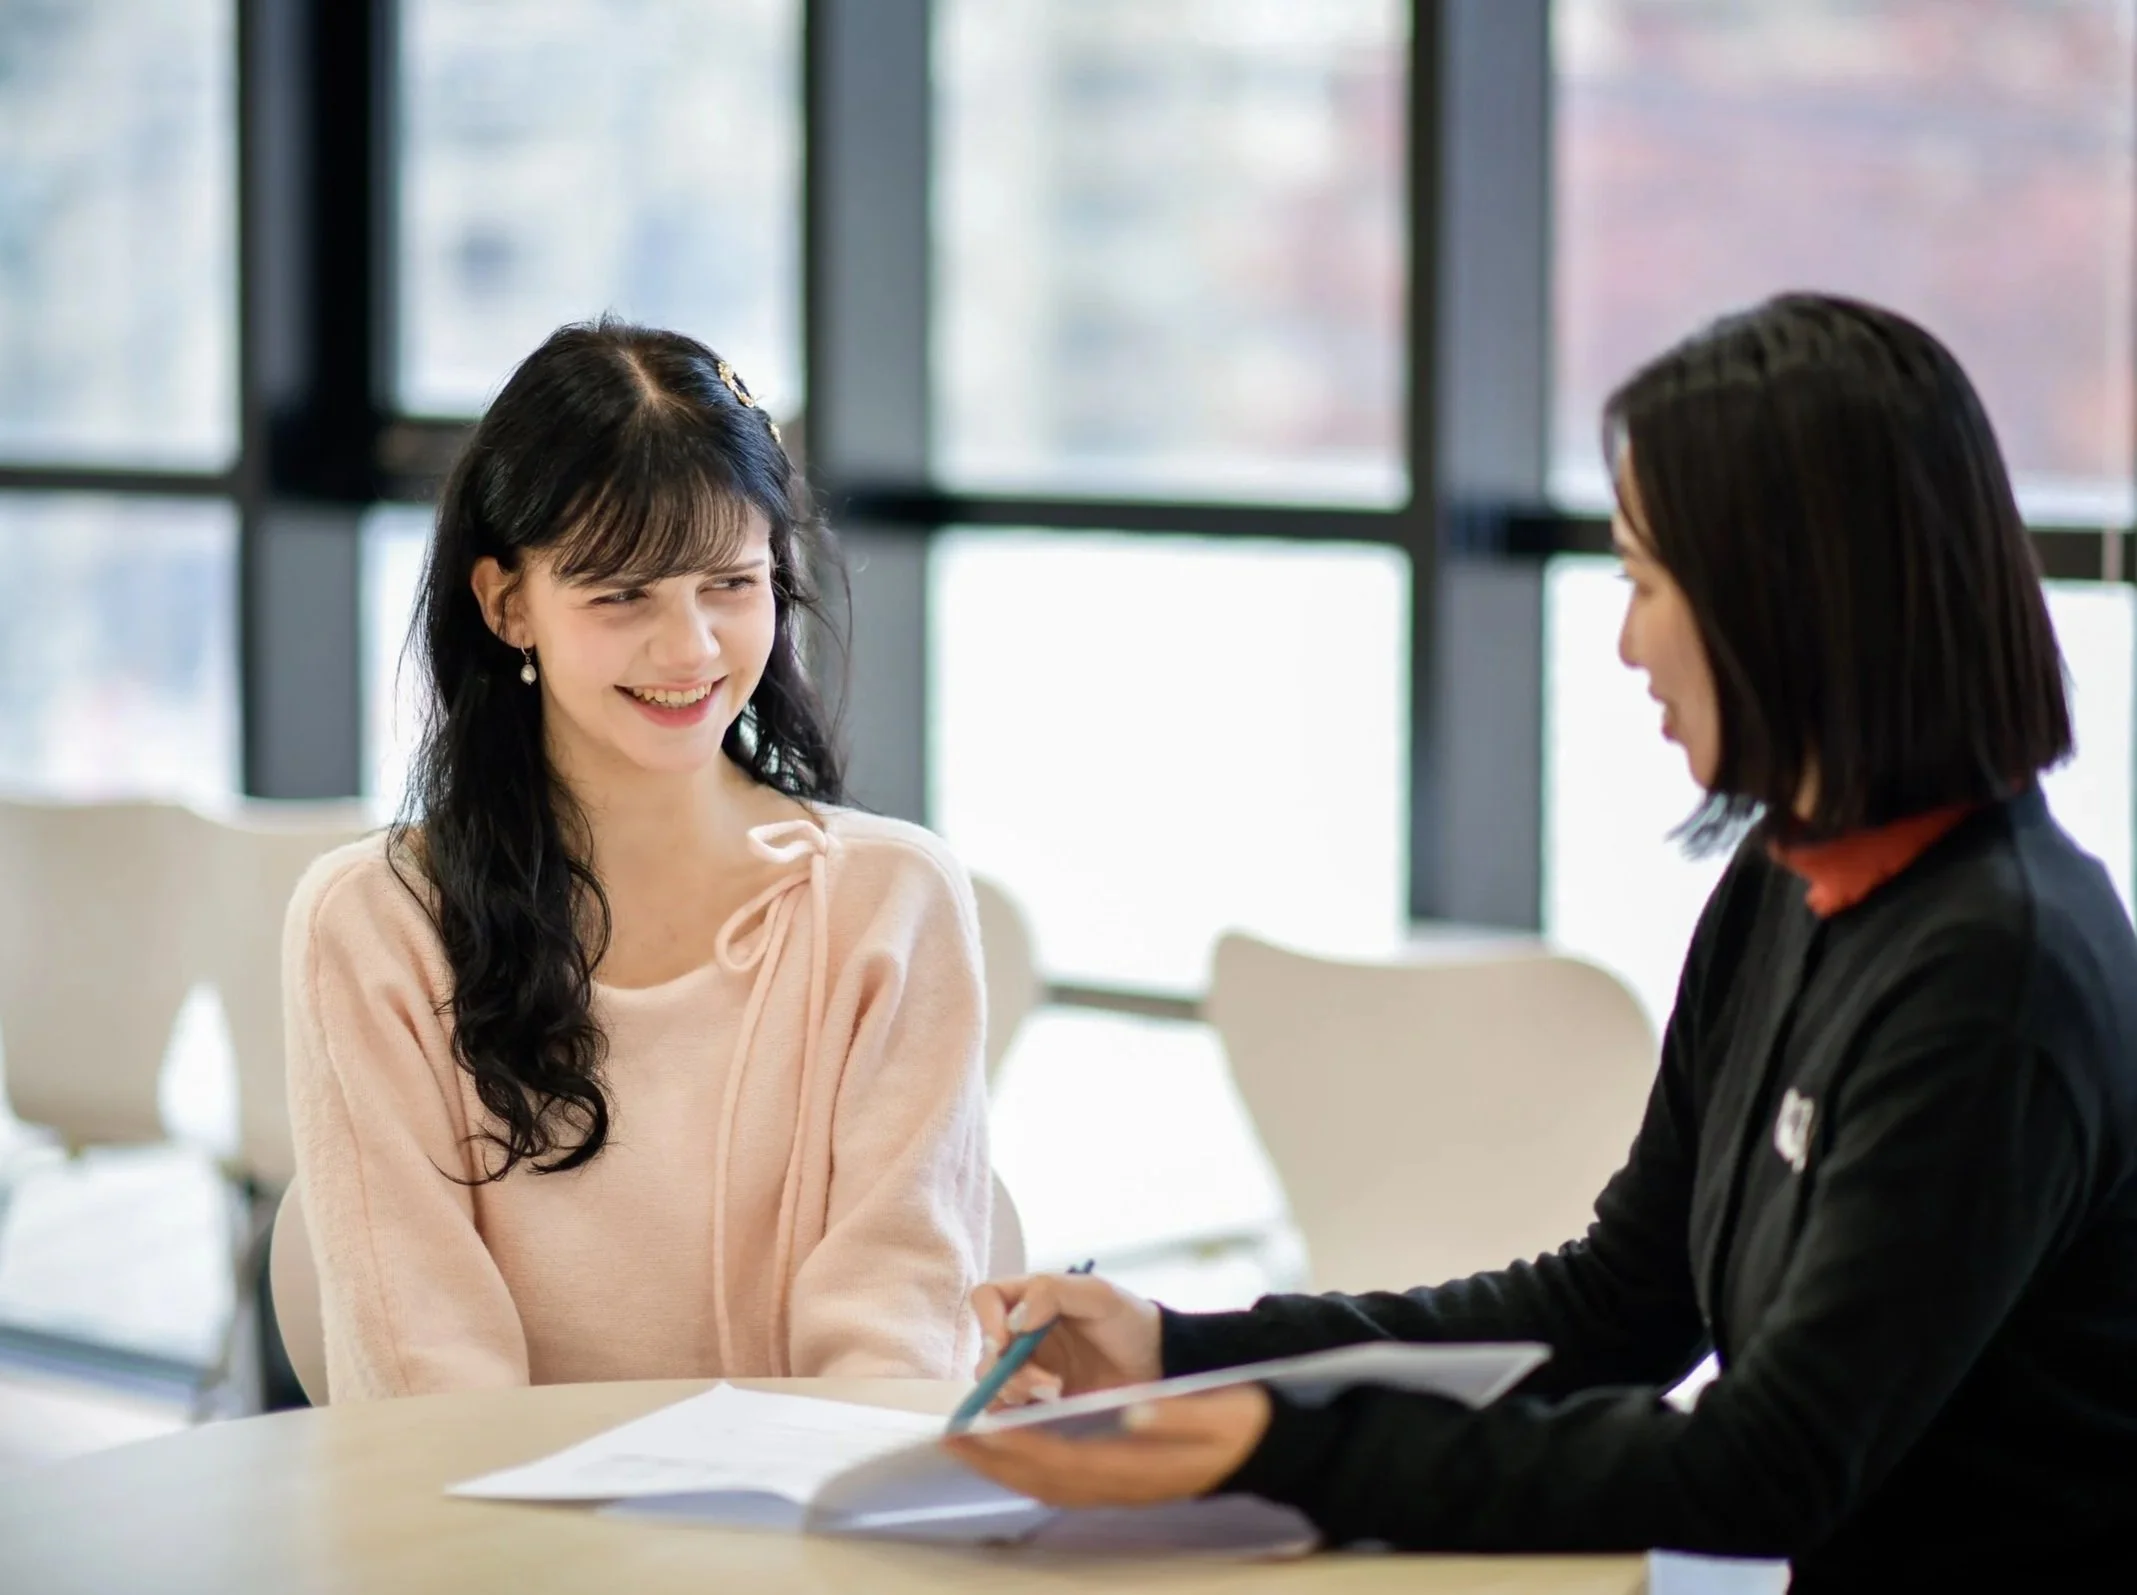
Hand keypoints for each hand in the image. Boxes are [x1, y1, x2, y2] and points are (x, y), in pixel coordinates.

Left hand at [943, 1386, 1271, 1508]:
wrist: (1266, 1449)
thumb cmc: (1242, 1423)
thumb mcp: (1218, 1412)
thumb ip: (1176, 1415)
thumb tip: (1135, 1412)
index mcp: (1138, 1466)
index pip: (1061, 1460)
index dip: (1015, 1448)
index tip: (978, 1431)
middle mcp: (1122, 1484)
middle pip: (1043, 1478)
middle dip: (994, 1461)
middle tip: (951, 1440)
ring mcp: (1120, 1488)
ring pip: (1048, 1483)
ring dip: (1005, 1467)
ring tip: (969, 1446)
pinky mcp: (1121, 1481)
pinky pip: (1063, 1481)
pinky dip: (1029, 1469)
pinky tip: (1012, 1453)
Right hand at [969, 1271, 1162, 1405]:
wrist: (1159, 1365)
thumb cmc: (1130, 1321)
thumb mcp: (1098, 1295)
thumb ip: (1053, 1292)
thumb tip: (1014, 1321)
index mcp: (1031, 1300)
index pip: (986, 1299)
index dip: (986, 1319)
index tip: (1005, 1342)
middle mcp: (1022, 1337)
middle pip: (987, 1351)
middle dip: (1007, 1369)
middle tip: (1047, 1382)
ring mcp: (1030, 1372)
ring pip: (994, 1385)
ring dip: (1016, 1392)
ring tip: (1056, 1394)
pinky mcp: (1038, 1405)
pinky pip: (1008, 1414)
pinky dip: (1016, 1417)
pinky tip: (1046, 1413)